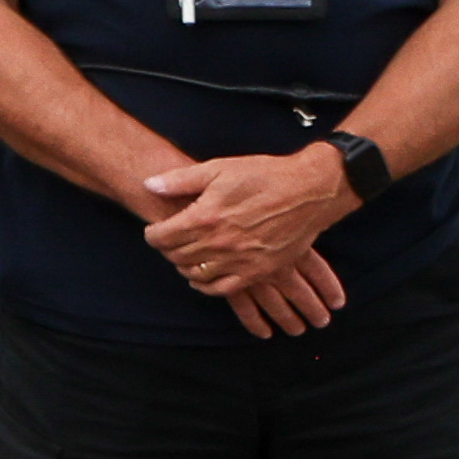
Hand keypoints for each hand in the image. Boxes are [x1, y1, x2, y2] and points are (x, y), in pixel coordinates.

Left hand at [135, 145, 357, 335]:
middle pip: (176, 256)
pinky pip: (222, 289)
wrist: (309, 191)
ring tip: (185, 254)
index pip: (161, 237)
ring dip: (184, 266)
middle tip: (169, 240)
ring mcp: (240, 260)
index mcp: (205, 218)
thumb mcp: (218, 169)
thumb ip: (180, 181)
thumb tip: (149, 185)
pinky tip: (202, 276)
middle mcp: (220, 243)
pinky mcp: (258, 271)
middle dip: (167, 248)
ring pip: (195, 274)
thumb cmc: (263, 176)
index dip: (152, 234)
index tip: (155, 229)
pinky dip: (206, 286)